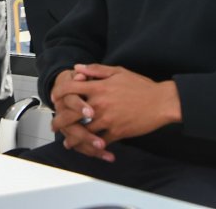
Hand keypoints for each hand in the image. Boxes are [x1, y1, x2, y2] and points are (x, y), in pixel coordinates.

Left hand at [56, 64, 181, 151]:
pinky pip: (101, 142)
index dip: (58, 93)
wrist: (161, 102)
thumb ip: (95, 69)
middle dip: (58, 121)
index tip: (54, 99)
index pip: (70, 89)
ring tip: (68, 141)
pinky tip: (88, 148)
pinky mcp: (117, 132)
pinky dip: (93, 147)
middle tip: (54, 125)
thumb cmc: (141, 86)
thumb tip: (77, 68)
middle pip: (71, 114)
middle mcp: (100, 104)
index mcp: (98, 87)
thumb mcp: (118, 71)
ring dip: (73, 138)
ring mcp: (108, 119)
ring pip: (83, 131)